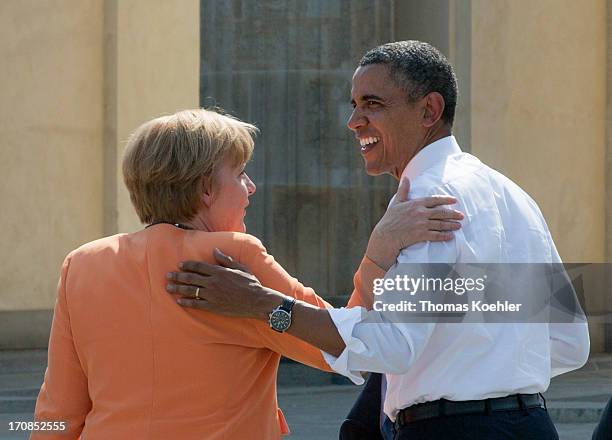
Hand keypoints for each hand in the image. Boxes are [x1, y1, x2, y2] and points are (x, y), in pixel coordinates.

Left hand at [165, 248, 283, 319]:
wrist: (257, 301)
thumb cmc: (251, 283)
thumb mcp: (240, 267)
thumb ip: (226, 259)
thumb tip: (215, 250)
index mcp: (219, 271)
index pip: (199, 266)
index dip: (187, 265)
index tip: (179, 264)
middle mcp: (213, 282)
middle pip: (191, 277)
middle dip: (178, 276)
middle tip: (168, 276)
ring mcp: (212, 295)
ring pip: (190, 290)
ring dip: (178, 288)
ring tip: (168, 288)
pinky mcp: (213, 306)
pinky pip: (196, 304)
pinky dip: (186, 302)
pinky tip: (179, 301)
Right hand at [366, 177, 463, 268]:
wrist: (385, 236)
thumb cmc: (390, 219)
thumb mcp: (396, 202)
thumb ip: (403, 190)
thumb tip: (406, 178)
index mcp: (415, 204)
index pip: (434, 200)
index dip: (446, 199)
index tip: (455, 200)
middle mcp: (420, 213)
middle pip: (441, 212)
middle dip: (453, 214)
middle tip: (461, 215)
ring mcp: (421, 224)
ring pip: (440, 224)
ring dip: (451, 225)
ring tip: (458, 226)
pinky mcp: (420, 235)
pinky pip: (436, 235)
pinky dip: (444, 236)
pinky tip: (450, 236)